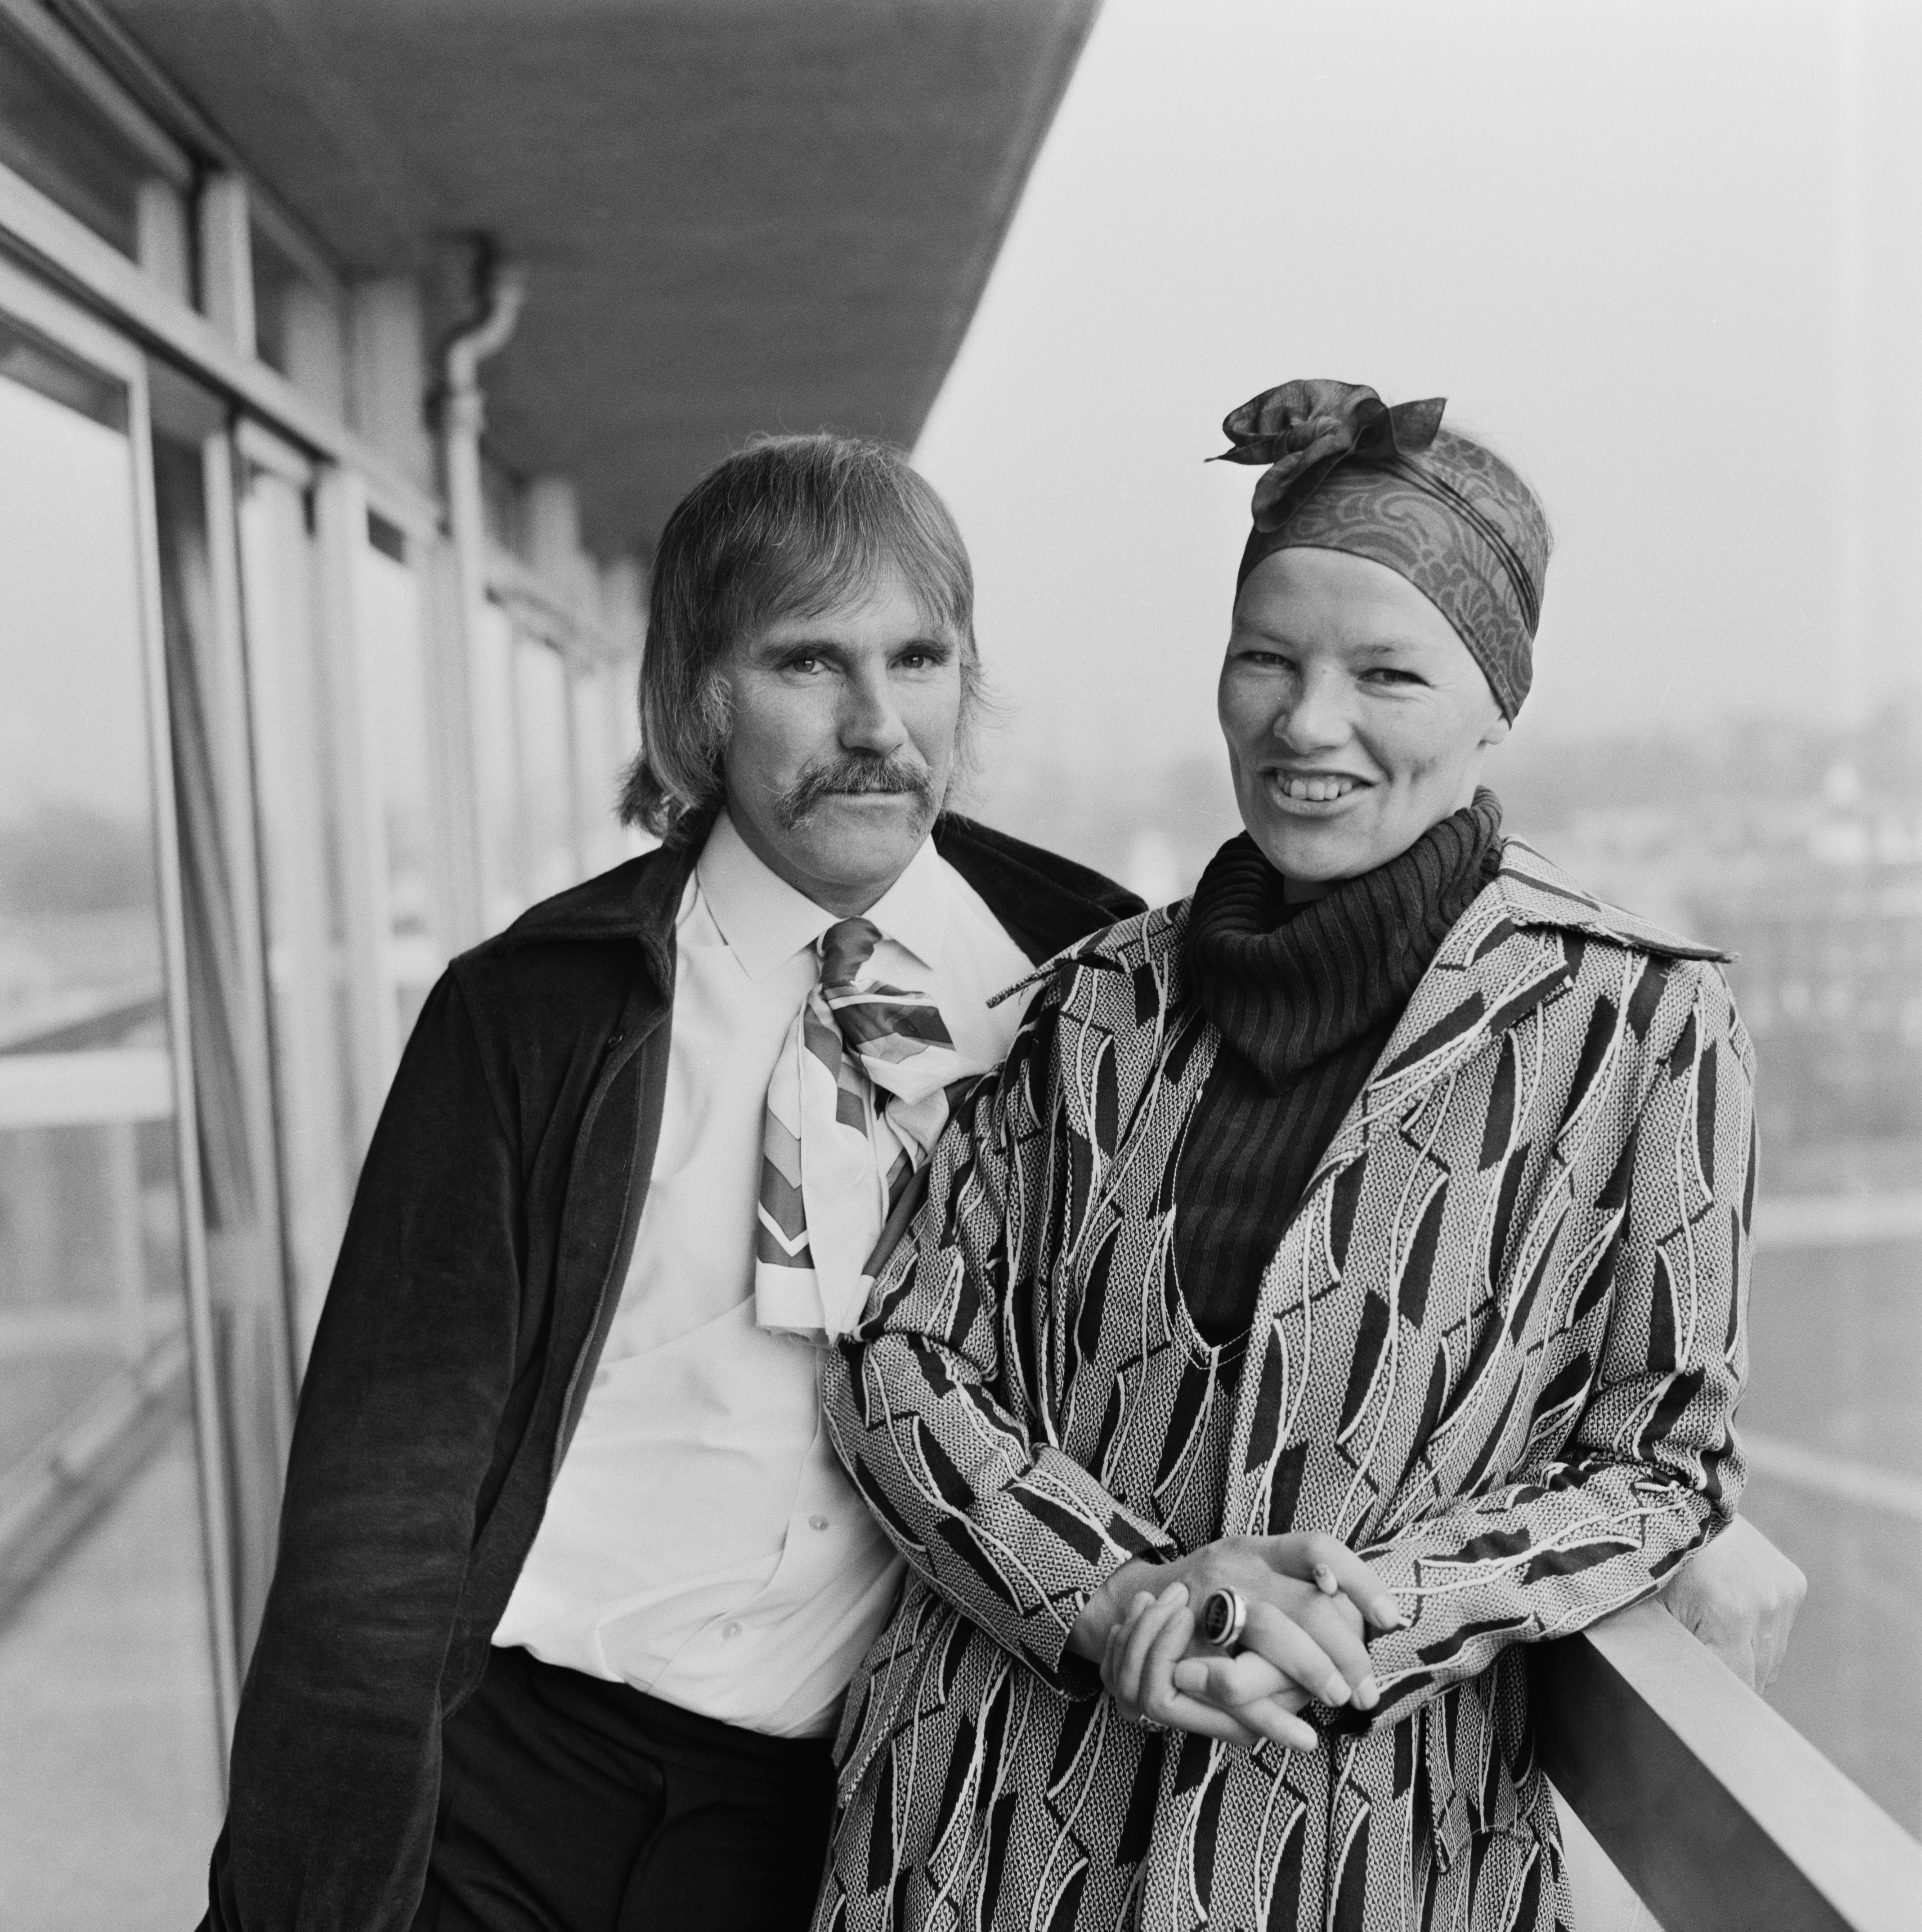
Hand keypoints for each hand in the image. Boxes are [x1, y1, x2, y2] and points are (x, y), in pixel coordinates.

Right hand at [1075, 1534, 1404, 1745]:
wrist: (1133, 1602)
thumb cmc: (1215, 1592)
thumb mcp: (1251, 1569)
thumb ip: (1295, 1585)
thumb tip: (1366, 1621)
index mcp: (1255, 1548)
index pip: (1317, 1547)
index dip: (1359, 1578)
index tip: (1392, 1619)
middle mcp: (1232, 1568)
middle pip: (1304, 1600)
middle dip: (1346, 1649)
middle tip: (1368, 1688)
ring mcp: (1207, 1603)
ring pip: (1270, 1631)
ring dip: (1312, 1672)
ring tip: (1342, 1701)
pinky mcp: (1185, 1646)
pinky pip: (1232, 1684)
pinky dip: (1270, 1717)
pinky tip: (1300, 1737)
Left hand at [1660, 1513, 1805, 1691]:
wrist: (1684, 1505)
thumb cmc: (1661, 1561)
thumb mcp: (1657, 1609)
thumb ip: (1676, 1654)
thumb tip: (1680, 1696)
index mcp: (1731, 1614)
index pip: (1737, 1684)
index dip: (1716, 1691)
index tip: (1701, 1692)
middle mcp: (1767, 1605)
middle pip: (1757, 1675)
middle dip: (1730, 1673)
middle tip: (1701, 1657)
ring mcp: (1785, 1594)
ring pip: (1771, 1657)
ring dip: (1747, 1654)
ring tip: (1714, 1628)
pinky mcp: (1794, 1583)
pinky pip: (1780, 1631)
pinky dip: (1759, 1631)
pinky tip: (1733, 1608)